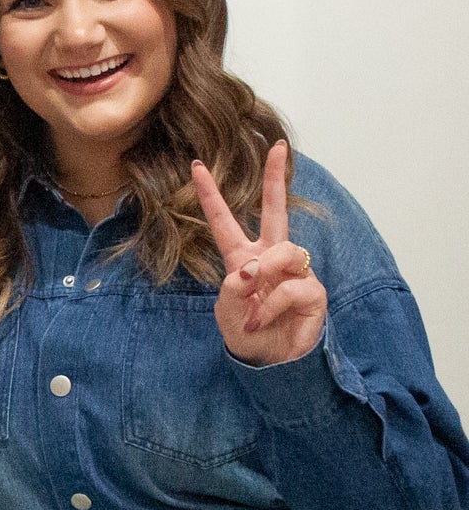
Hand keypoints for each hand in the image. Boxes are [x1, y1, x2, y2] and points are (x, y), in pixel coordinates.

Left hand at [192, 143, 324, 367]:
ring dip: (264, 279)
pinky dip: (271, 305)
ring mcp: (294, 272)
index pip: (224, 221)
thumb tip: (252, 269)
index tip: (197, 165)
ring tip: (252, 306)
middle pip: (275, 212)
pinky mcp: (313, 291)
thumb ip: (232, 286)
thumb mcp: (226, 309)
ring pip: (284, 252)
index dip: (210, 195)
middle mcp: (270, 258)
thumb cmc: (246, 331)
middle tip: (279, 148)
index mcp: (242, 257)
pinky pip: (292, 287)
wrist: (269, 360)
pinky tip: (263, 319)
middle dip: (276, 180)